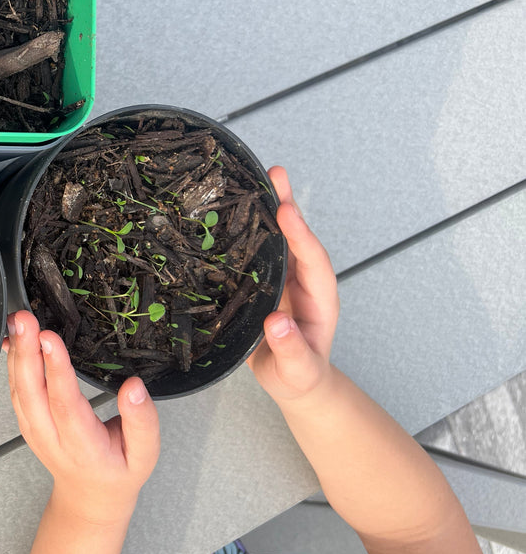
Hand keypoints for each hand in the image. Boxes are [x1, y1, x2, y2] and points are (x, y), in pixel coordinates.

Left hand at [5, 311, 159, 523]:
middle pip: (33, 394)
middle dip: (27, 352)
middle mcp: (52, 439)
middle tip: (25, 319)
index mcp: (83, 448)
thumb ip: (142, 420)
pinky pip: (15, 391)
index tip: (50, 338)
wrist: (90, 496)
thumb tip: (133, 386)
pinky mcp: (26, 423)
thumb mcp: (146, 453)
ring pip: (19, 391)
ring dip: (16, 353)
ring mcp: (34, 432)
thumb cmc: (119, 470)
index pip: (65, 405)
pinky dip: (11, 363)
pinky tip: (13, 339)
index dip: (56, 370)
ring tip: (18, 321)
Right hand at [248, 166, 339, 401]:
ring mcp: (284, 278)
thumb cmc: (298, 377)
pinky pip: (258, 249)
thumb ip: (292, 350)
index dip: (300, 235)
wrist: (294, 381)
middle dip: (287, 204)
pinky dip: (249, 226)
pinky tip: (232, 207)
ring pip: (278, 238)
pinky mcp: (264, 281)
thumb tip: (279, 323)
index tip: (286, 212)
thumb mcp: (297, 370)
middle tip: (274, 172)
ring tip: (258, 174)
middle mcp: (303, 280)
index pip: (313, 261)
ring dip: (269, 207)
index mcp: (319, 298)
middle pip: (297, 238)